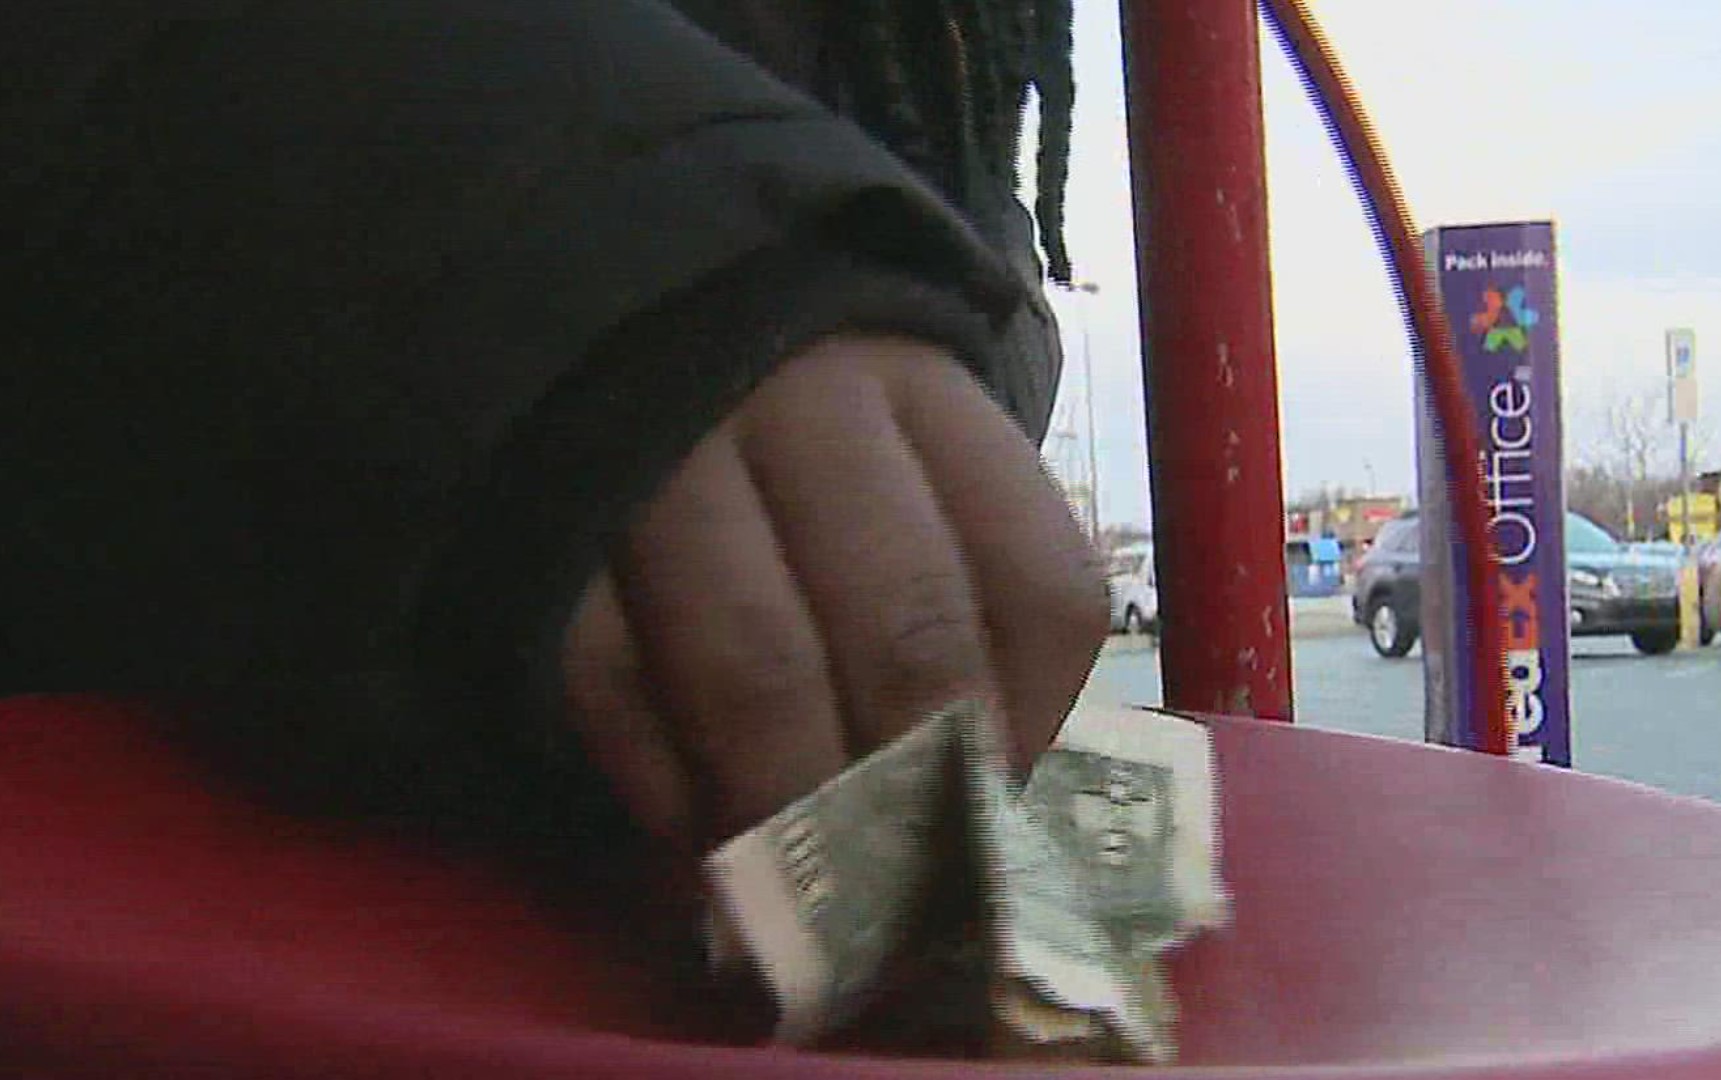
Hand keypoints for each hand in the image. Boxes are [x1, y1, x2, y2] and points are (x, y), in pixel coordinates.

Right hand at [559, 336, 1109, 856]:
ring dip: (797, 815)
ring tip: (812, 899)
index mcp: (929, 399)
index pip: (1037, 584)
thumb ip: (960, 596)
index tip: (1013, 820)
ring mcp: (669, 461)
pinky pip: (614, 683)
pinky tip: (697, 842)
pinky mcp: (550, 526)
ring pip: (760, 672)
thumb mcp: (900, 456)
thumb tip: (995, 803)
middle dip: (924, 796)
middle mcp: (809, 413)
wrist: (606, 316)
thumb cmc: (791, 429)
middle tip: (918, 895)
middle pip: (908, 637)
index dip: (1037, 731)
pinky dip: (664, 789)